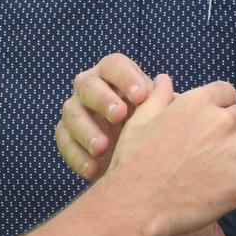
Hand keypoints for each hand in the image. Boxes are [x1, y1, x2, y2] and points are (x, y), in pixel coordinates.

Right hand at [56, 53, 154, 179]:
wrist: (134, 160)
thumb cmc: (152, 128)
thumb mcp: (161, 116)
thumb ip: (164, 104)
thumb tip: (171, 91)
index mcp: (114, 75)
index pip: (115, 66)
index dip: (126, 77)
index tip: (142, 96)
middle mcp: (91, 87)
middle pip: (88, 83)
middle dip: (103, 99)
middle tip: (120, 115)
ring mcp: (75, 109)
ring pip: (72, 112)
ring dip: (86, 129)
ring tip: (103, 148)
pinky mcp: (66, 134)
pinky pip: (64, 140)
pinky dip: (77, 155)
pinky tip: (93, 170)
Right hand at [104, 75, 235, 235]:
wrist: (136, 206)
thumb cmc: (134, 162)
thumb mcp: (139, 121)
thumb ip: (158, 97)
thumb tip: (164, 79)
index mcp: (198, 102)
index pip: (227, 92)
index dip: (220, 105)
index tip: (210, 122)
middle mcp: (222, 122)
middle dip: (232, 130)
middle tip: (209, 152)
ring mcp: (235, 152)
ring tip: (212, 174)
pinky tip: (219, 190)